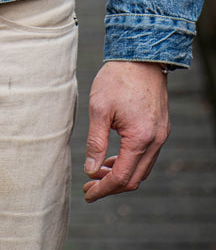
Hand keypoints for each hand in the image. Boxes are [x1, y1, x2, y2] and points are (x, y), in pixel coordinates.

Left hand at [83, 60, 169, 202]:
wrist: (141, 56)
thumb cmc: (117, 79)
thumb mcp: (99, 109)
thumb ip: (95, 142)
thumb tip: (90, 169)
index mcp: (140, 138)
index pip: (122, 177)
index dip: (103, 189)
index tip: (87, 194)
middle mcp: (155, 141)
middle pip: (135, 178)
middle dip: (111, 186)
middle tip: (90, 186)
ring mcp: (161, 135)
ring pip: (142, 168)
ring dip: (121, 174)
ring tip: (98, 172)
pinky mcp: (161, 128)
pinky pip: (147, 155)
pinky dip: (130, 161)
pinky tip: (113, 157)